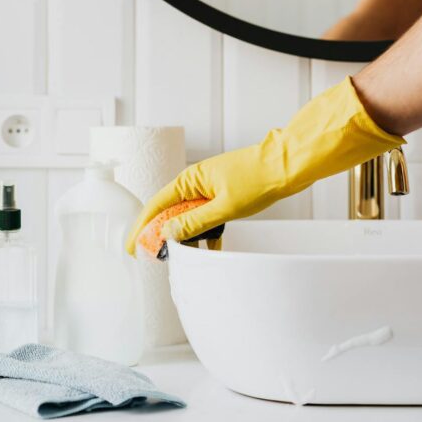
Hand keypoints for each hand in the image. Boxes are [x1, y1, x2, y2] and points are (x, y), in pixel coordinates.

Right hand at [125, 77, 404, 255]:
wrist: (289, 164)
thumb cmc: (259, 178)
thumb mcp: (225, 207)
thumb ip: (195, 222)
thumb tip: (168, 234)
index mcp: (190, 180)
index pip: (156, 206)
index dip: (142, 227)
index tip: (133, 246)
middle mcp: (195, 183)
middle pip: (169, 213)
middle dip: (160, 235)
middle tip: (152, 256)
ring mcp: (209, 190)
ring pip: (189, 218)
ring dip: (185, 236)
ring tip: (179, 256)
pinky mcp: (223, 196)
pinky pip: (207, 218)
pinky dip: (207, 234)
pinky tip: (209, 249)